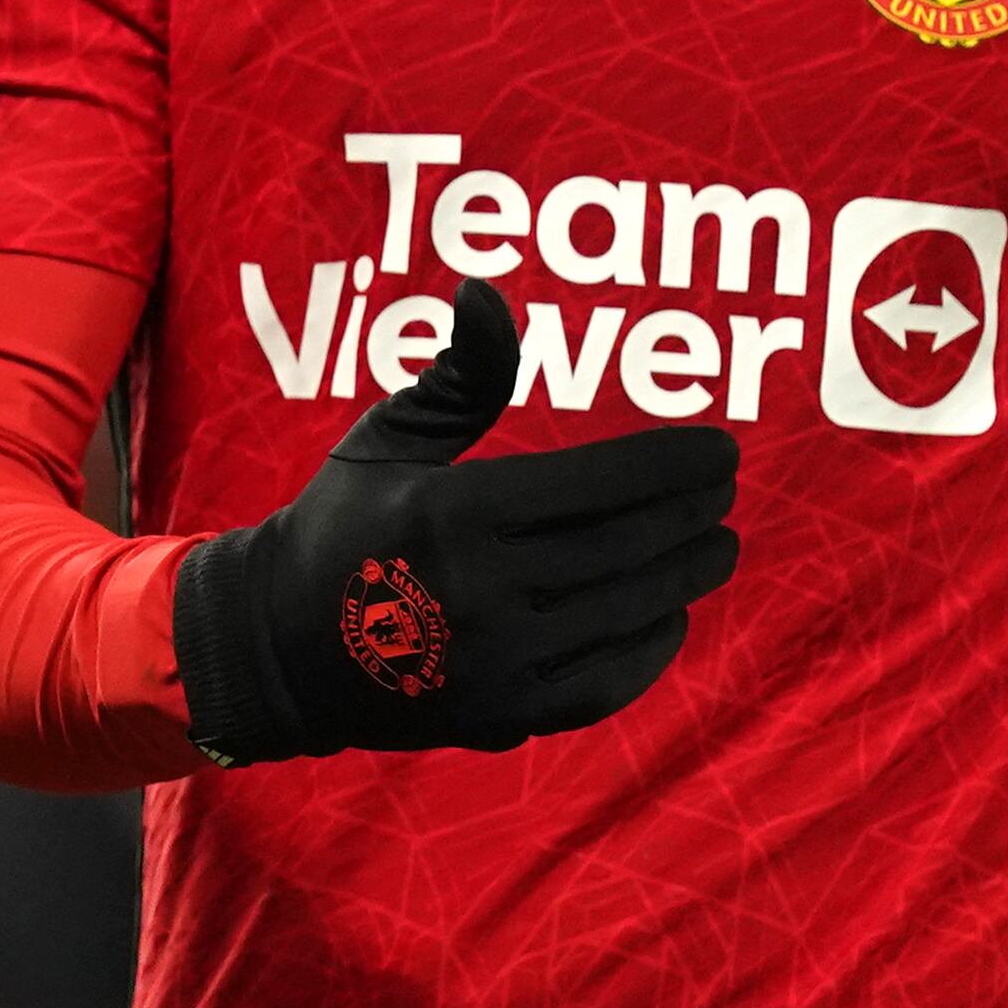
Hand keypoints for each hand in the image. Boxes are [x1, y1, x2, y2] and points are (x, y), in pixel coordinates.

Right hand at [175, 277, 739, 760]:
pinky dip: (649, 650)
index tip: (721, 449)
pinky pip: (603, 683)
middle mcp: (480, 591)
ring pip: (624, 615)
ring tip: (719, 546)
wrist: (280, 647)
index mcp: (453, 514)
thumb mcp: (388, 439)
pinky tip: (669, 615)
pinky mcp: (502, 715)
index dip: (669, 465)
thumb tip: (486, 292)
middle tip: (726, 493)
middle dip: (690, 517)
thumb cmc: (342, 523)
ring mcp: (496, 663)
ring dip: (685, 577)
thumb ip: (458, 375)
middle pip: (622, 550)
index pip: (594, 485)